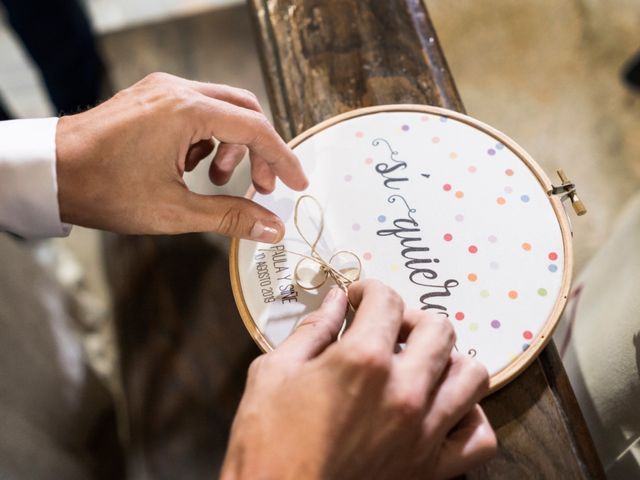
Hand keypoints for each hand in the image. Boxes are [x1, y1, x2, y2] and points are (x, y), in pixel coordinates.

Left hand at [55, 72, 307, 239]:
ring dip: (231, 145)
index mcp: (186, 112)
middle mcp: (177, 91)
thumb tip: (272, 227)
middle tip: (259, 187)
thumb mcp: (174, 211)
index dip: (282, 159)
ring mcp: (162, 90)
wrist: (49, 172)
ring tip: (214, 180)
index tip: (297, 182)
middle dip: (258, 150)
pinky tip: (191, 166)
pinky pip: (197, 110)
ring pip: (222, 109)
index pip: (256, 130)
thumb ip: (231, 216)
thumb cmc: (103, 189)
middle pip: (244, 111)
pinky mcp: (151, 97)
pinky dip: (207, 138)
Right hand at [222, 280, 496, 478]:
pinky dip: (469, 417)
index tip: (357, 299)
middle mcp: (404, 391)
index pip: (387, 300)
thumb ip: (312, 330)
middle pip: (438, 328)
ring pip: (472, 374)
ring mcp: (424, 430)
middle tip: (387, 329)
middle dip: (411, 318)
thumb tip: (334, 301)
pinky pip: (480, 437)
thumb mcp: (274, 372)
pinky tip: (443, 410)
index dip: (369, 290)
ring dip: (448, 360)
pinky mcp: (432, 468)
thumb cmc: (267, 441)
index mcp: (363, 361)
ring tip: (420, 366)